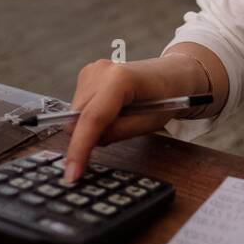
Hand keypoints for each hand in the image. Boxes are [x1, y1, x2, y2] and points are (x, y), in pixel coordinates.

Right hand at [62, 59, 176, 182]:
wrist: (171, 74)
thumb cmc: (166, 95)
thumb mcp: (148, 123)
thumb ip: (117, 133)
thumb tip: (90, 141)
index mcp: (120, 79)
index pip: (92, 118)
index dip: (80, 148)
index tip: (73, 173)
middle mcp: (101, 71)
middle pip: (78, 118)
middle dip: (91, 135)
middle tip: (120, 130)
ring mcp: (92, 70)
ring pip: (76, 114)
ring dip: (92, 125)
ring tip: (120, 116)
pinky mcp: (88, 74)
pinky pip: (80, 106)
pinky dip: (92, 115)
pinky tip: (112, 109)